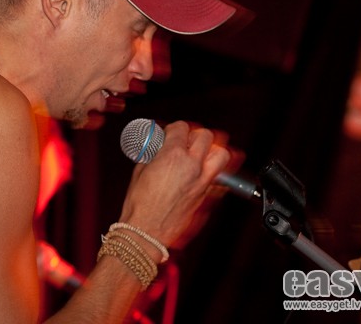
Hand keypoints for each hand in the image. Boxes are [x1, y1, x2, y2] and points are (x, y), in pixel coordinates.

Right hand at [118, 120, 230, 248]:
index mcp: (173, 156)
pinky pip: (220, 176)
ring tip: (200, 152)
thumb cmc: (140, 206)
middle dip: (194, 135)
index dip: (174, 128)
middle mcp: (192, 166)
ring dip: (212, 149)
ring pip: (221, 153)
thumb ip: (153, 154)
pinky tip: (206, 170)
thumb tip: (158, 147)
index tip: (170, 133)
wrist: (146, 231)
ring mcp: (202, 181)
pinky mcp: (206, 194)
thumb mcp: (140, 170)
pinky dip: (215, 170)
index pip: (182, 128)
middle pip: (205, 136)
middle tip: (185, 140)